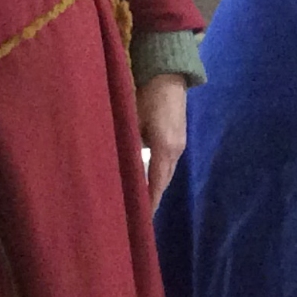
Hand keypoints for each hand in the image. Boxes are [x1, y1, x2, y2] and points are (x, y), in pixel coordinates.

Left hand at [137, 73, 186, 211]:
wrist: (169, 75)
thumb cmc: (147, 96)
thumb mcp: (132, 121)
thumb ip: (128, 145)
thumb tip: (117, 169)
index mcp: (165, 148)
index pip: (156, 183)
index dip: (149, 202)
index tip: (140, 221)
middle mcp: (176, 150)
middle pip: (163, 181)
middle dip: (152, 198)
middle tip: (137, 217)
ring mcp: (179, 144)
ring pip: (166, 173)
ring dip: (155, 187)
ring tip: (141, 202)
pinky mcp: (178, 138)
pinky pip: (168, 164)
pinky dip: (158, 175)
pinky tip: (147, 180)